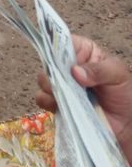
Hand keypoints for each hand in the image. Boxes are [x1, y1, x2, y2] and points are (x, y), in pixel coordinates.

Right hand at [36, 34, 131, 164]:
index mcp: (82, 51)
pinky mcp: (57, 103)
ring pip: (43, 80)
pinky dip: (48, 102)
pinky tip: (61, 105)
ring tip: (66, 95)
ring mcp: (62, 85)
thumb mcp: (117, 75)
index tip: (56, 57)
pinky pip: (42, 99)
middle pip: (49, 61)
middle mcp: (68, 66)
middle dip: (53, 71)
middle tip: (64, 81)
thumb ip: (99, 70)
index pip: (62, 41)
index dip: (56, 46)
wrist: (126, 125)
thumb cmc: (124, 94)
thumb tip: (75, 71)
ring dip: (50, 87)